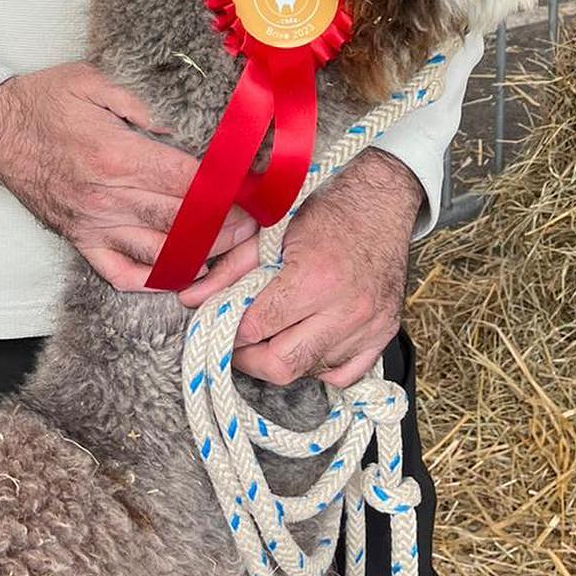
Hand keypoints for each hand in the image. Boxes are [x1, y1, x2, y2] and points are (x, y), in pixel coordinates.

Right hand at [0, 62, 255, 291]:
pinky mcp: (79, 239)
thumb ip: (140, 106)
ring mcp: (92, 224)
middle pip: (179, 222)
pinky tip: (178, 275)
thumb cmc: (44, 99)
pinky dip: (151, 281)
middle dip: (224, 227)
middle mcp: (107, 197)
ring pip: (156, 253)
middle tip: (255, 227)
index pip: (184, 182)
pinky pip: (119, 273)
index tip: (251, 193)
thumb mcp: (93, 81)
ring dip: (199, 257)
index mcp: (116, 155)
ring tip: (230, 252)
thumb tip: (177, 131)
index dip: (224, 191)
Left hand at [177, 149, 422, 387]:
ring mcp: (369, 326)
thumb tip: (190, 298)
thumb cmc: (324, 208)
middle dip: (252, 358)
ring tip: (276, 332)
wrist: (380, 200)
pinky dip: (321, 366)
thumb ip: (230, 268)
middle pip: (283, 364)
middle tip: (240, 342)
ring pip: (312, 371)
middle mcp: (345, 308)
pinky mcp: (385, 333)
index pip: (256, 328)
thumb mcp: (272, 230)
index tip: (222, 322)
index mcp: (314, 277)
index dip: (231, 329)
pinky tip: (308, 341)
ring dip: (286, 357)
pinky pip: (345, 375)